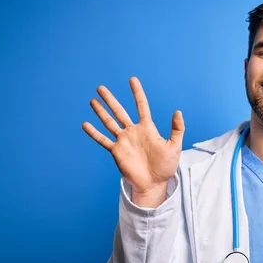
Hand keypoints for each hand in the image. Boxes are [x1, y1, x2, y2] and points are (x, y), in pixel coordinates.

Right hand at [82, 77, 184, 194]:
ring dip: (101, 112)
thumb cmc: (165, 166)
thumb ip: (177, 129)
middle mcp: (133, 132)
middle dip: (110, 99)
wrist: (154, 183)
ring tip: (92, 100)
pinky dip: (94, 133)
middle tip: (101, 87)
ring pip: (109, 122)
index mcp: (147, 128)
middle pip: (119, 111)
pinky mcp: (116, 151)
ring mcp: (124, 141)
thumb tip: (178, 111)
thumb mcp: (174, 146)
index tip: (132, 79)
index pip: (141, 106)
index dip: (137, 92)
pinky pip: (103, 140)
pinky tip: (85, 124)